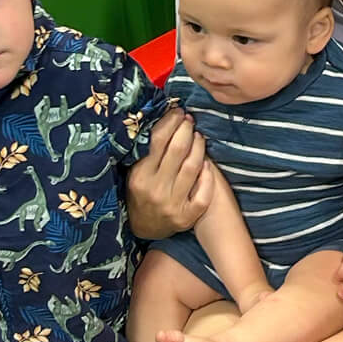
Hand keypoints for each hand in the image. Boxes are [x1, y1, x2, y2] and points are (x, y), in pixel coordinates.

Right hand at [127, 106, 214, 239]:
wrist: (144, 229)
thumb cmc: (140, 193)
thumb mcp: (134, 173)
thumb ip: (145, 152)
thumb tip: (161, 119)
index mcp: (139, 175)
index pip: (157, 140)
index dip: (170, 122)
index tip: (178, 112)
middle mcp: (155, 189)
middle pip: (178, 150)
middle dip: (186, 129)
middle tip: (190, 120)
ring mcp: (172, 204)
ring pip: (193, 167)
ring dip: (199, 146)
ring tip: (199, 136)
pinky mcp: (187, 217)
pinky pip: (204, 192)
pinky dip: (208, 175)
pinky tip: (207, 163)